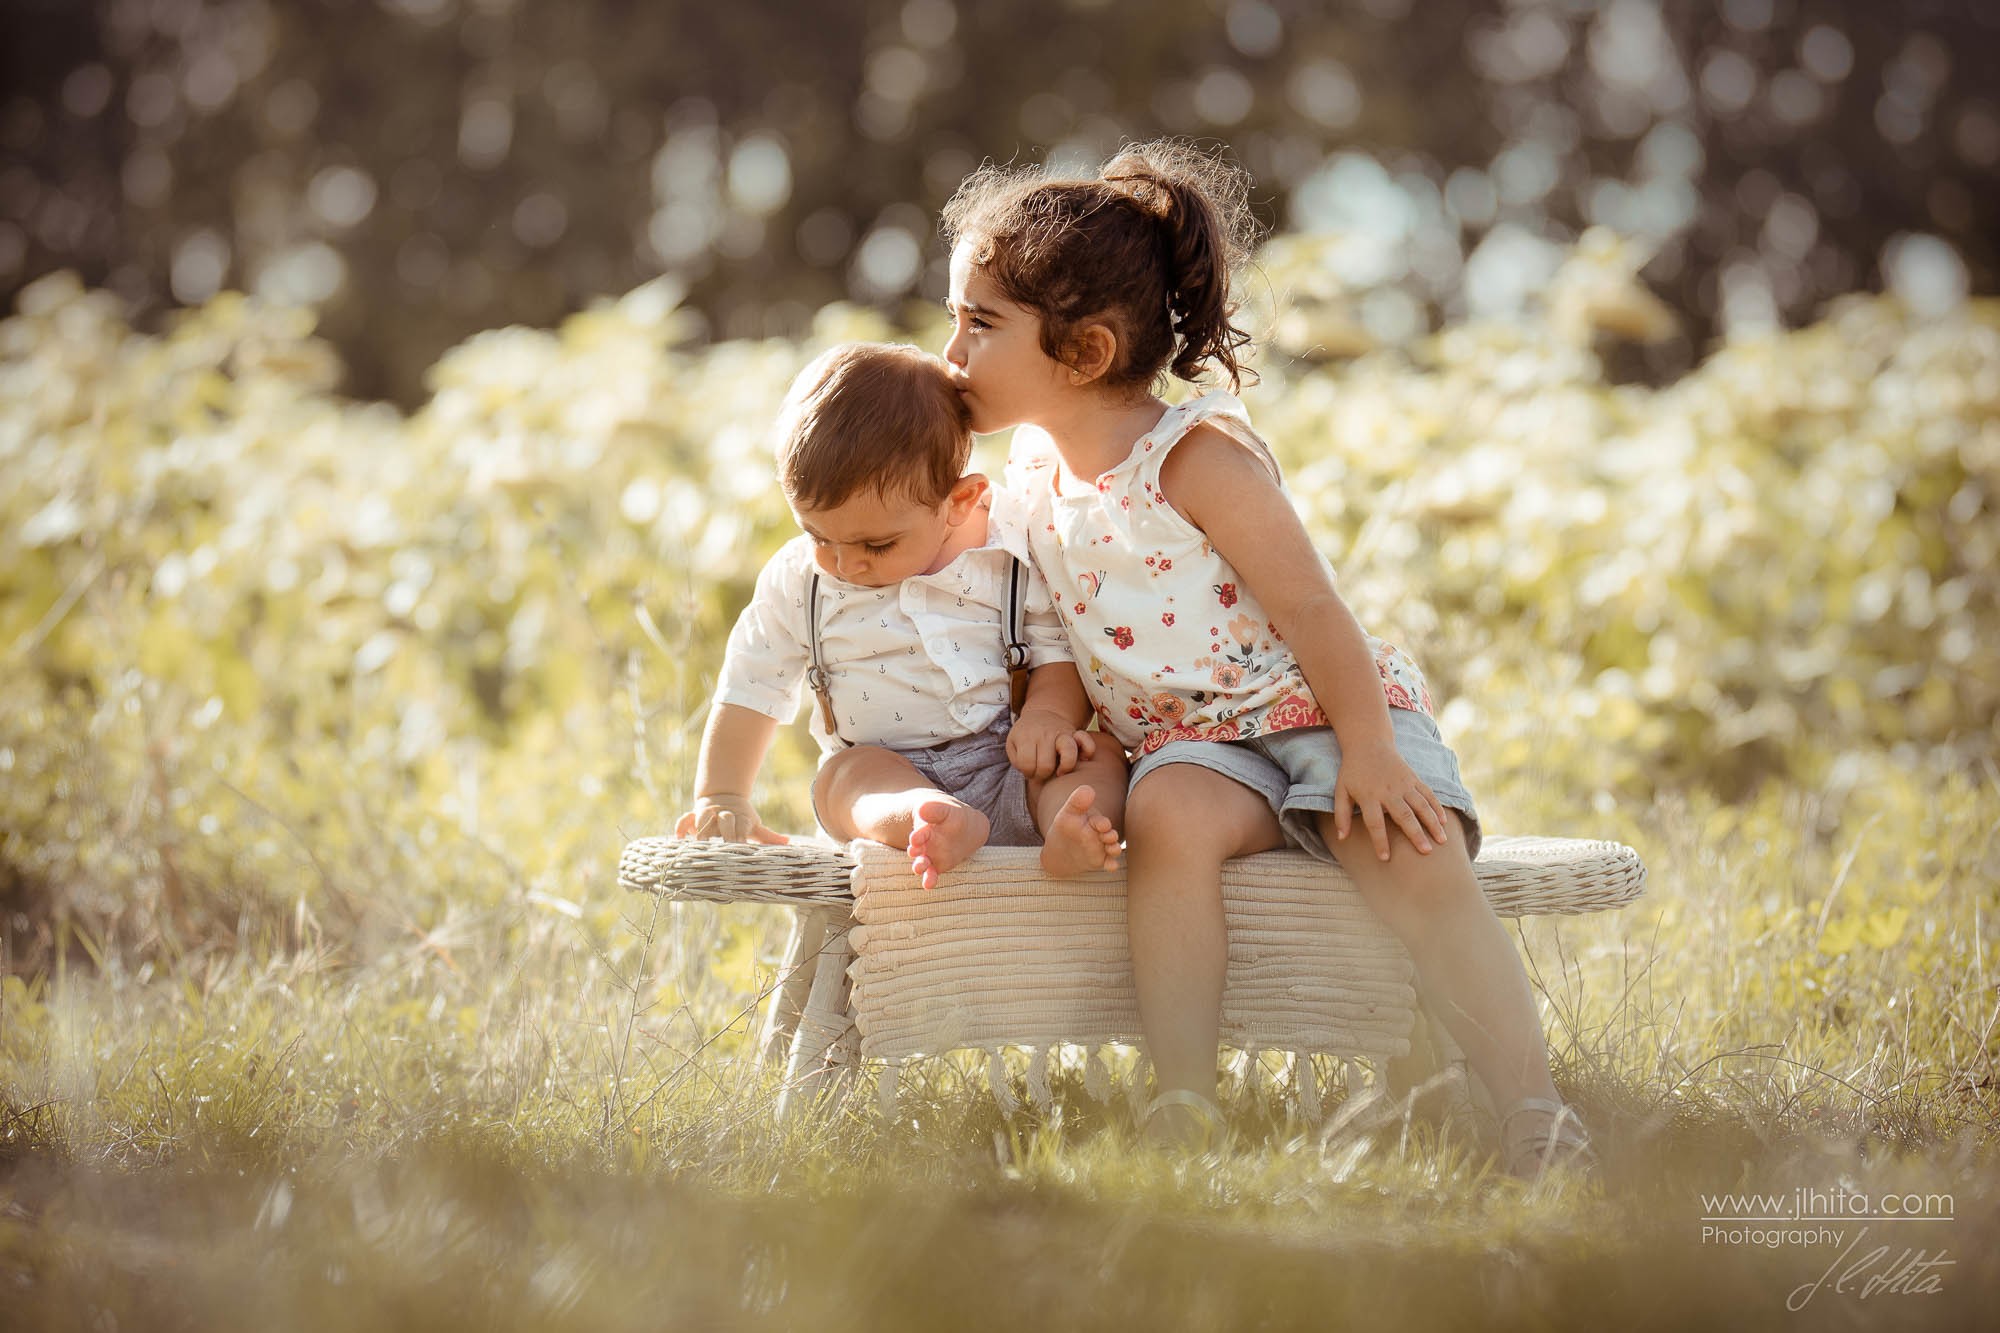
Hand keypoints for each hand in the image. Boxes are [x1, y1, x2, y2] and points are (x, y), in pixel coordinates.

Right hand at [673, 794, 788, 843]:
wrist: (724, 796)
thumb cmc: (742, 818)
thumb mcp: (754, 825)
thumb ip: (768, 836)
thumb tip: (787, 842)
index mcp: (740, 818)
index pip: (742, 827)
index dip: (741, 836)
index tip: (741, 847)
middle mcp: (724, 815)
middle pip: (724, 821)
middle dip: (724, 832)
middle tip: (723, 848)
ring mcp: (708, 813)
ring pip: (703, 818)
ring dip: (700, 829)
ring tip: (698, 844)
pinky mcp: (694, 814)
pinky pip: (685, 819)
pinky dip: (681, 827)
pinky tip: (679, 839)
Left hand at [1006, 707, 1096, 779]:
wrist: (1040, 715)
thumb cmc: (1025, 736)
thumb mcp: (1012, 745)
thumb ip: (1018, 761)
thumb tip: (1034, 774)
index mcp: (1026, 737)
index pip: (1027, 765)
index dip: (1028, 773)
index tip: (1029, 769)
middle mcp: (1045, 734)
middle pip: (1045, 765)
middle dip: (1042, 775)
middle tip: (1041, 771)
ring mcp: (1062, 733)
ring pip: (1069, 753)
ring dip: (1064, 768)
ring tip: (1060, 772)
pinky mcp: (1076, 734)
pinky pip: (1088, 744)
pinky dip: (1088, 752)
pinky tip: (1081, 759)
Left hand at [1331, 740, 1449, 861]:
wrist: (1368, 743)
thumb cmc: (1353, 771)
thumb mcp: (1341, 790)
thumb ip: (1341, 814)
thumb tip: (1341, 838)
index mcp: (1368, 796)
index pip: (1374, 823)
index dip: (1380, 841)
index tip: (1385, 858)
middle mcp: (1388, 791)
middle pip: (1404, 815)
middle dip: (1415, 834)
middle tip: (1426, 852)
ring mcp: (1403, 784)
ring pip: (1421, 805)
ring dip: (1432, 823)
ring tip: (1442, 840)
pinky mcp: (1413, 778)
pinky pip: (1428, 794)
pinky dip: (1437, 807)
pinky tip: (1444, 821)